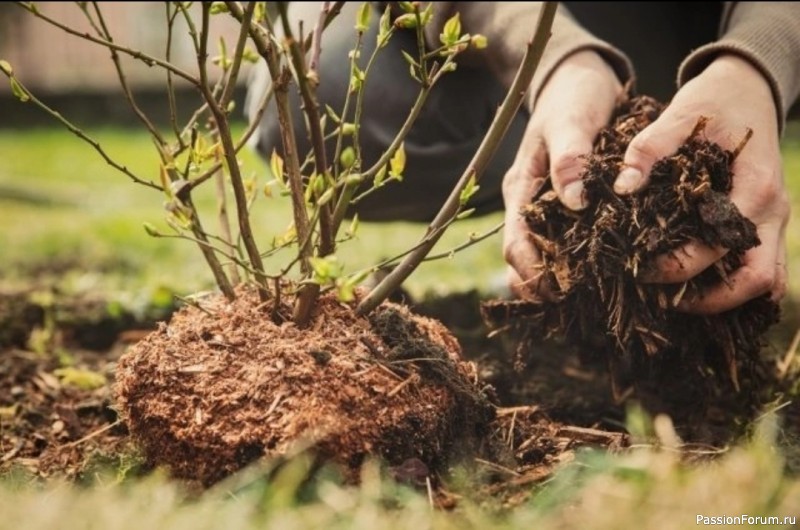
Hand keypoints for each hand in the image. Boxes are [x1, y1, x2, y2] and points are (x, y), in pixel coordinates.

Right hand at [502, 50, 622, 298]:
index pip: (515, 243)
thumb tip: (574, 202)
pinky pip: (565, 242)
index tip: (557, 292)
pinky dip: (576, 262)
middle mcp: (529, 204)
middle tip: (574, 306)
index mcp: (521, 188)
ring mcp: (546, 206)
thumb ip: (570, 158)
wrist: (579, 78)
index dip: (531, 272)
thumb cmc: (573, 96)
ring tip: (588, 300)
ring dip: (558, 279)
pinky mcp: (567, 206)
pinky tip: (601, 275)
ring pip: (543, 255)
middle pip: (523, 259)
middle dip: (542, 286)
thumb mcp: (572, 120)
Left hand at [613, 54, 789, 313]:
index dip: (679, 267)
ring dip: (726, 300)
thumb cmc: (713, 103)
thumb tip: (622, 188)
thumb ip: (648, 150)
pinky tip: (697, 290)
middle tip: (661, 300)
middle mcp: (772, 212)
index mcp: (755, 187)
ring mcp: (775, 221)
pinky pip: (763, 270)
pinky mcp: (766, 224)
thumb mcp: (679, 116)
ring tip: (676, 301)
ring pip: (766, 282)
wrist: (749, 89)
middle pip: (757, 280)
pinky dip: (736, 287)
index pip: (720, 246)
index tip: (640, 269)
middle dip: (709, 300)